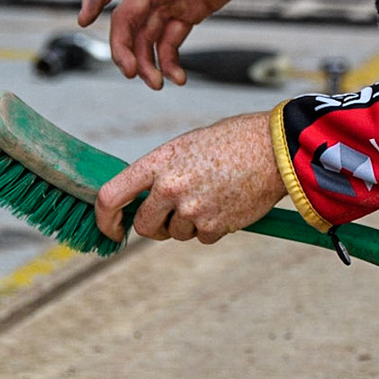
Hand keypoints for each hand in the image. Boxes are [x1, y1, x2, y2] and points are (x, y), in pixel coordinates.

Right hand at [78, 0, 282, 88]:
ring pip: (147, 35)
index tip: (83, 20)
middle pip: (127, 18)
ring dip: (146, 61)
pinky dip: (171, 61)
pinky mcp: (193, 12)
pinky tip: (179, 79)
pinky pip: (172, 40)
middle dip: (123, 47)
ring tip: (158, 85)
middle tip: (130, 74)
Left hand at [95, 112, 286, 243]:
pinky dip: (213, 227)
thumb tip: (142, 201)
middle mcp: (170, 187)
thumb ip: (160, 173)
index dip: (104, 219)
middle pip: (144, 226)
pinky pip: (202, 237)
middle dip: (156, 226)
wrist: (274, 148)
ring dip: (190, 223)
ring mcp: (192, 209)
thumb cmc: (232, 141)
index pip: (111, 196)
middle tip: (174, 214)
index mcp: (158, 162)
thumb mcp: (186, 147)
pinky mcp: (214, 225)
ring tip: (214, 195)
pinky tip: (228, 203)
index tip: (110, 228)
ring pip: (176, 233)